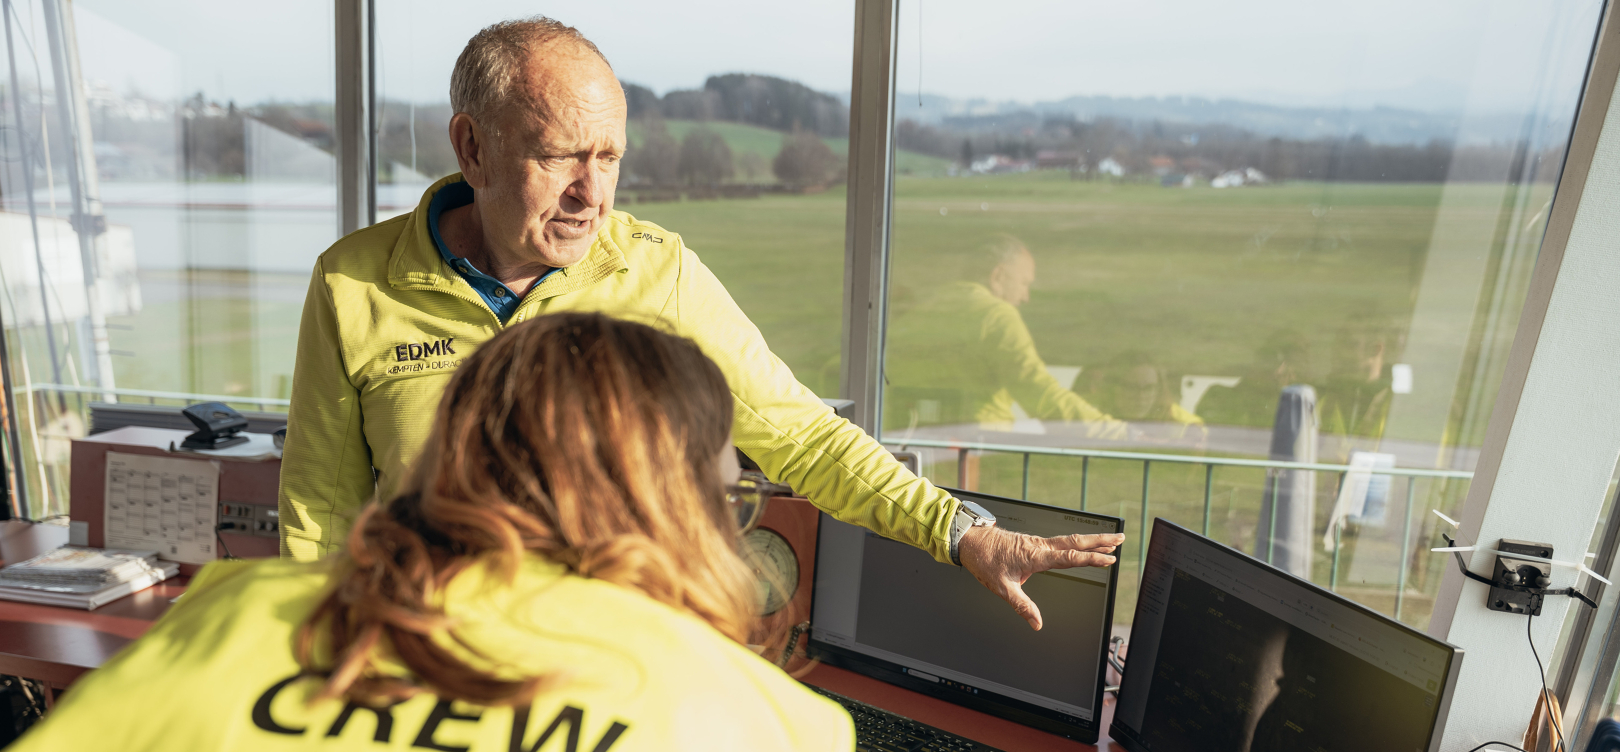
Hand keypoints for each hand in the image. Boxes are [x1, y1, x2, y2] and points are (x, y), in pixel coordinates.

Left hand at [958, 526, 1122, 630]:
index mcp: (1035, 556)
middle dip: (1100, 540)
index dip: (1091, 558)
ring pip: (1070, 540)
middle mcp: (1039, 546)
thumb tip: (1037, 624)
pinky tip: (1081, 546)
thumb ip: (1022, 606)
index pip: (1070, 557)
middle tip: (1121, 538)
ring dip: (1091, 540)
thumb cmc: (985, 561)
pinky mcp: (1034, 543)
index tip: (1109, 558)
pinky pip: (1060, 542)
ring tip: (1110, 541)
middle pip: (1076, 542)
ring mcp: (1037, 543)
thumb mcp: (1002, 588)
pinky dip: (1076, 542)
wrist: (971, 541)